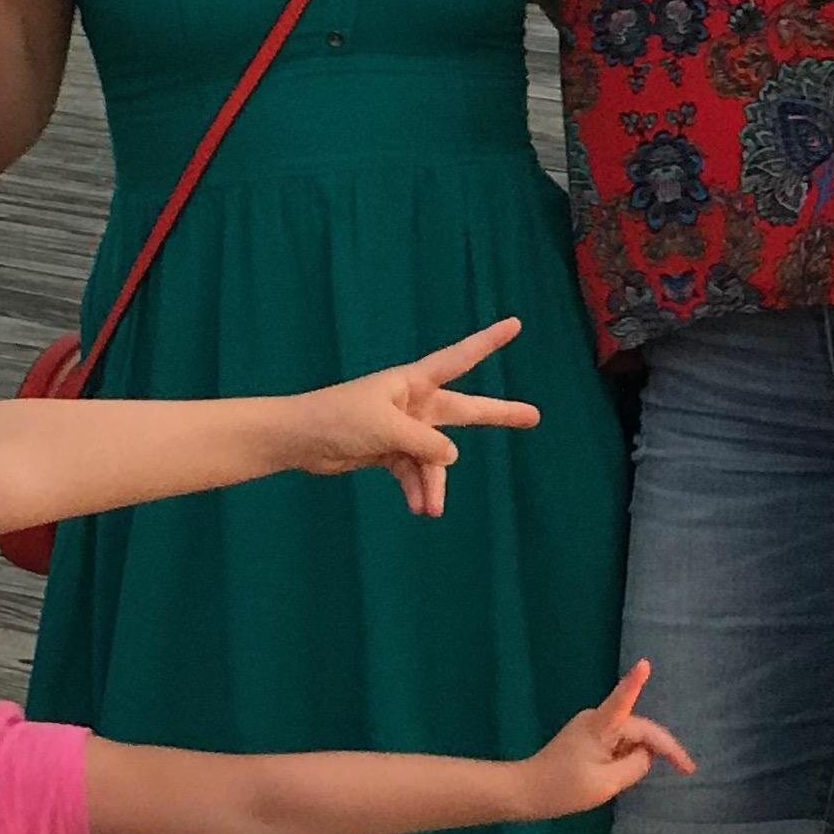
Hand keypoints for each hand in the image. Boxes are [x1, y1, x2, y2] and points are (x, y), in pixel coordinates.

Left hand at [282, 318, 540, 517]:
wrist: (300, 439)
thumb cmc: (340, 419)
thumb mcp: (388, 429)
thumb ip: (426, 443)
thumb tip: (452, 456)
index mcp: (413, 383)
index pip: (459, 358)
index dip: (488, 342)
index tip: (514, 324)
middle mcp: (413, 402)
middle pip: (463, 412)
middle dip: (497, 416)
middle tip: (534, 416)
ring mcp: (402, 427)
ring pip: (435, 457)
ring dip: (434, 483)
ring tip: (430, 509)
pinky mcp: (389, 450)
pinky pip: (414, 471)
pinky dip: (416, 489)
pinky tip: (418, 508)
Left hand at [515, 663, 694, 818]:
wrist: (527, 791)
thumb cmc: (564, 787)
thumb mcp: (607, 783)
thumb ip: (635, 765)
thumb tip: (646, 753)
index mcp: (599, 726)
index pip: (622, 700)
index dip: (634, 682)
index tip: (645, 663)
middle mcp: (596, 719)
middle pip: (640, 728)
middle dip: (663, 748)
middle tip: (687, 770)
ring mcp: (591, 726)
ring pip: (631, 737)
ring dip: (643, 755)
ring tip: (637, 779)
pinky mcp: (588, 737)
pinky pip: (619, 743)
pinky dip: (628, 757)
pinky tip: (623, 774)